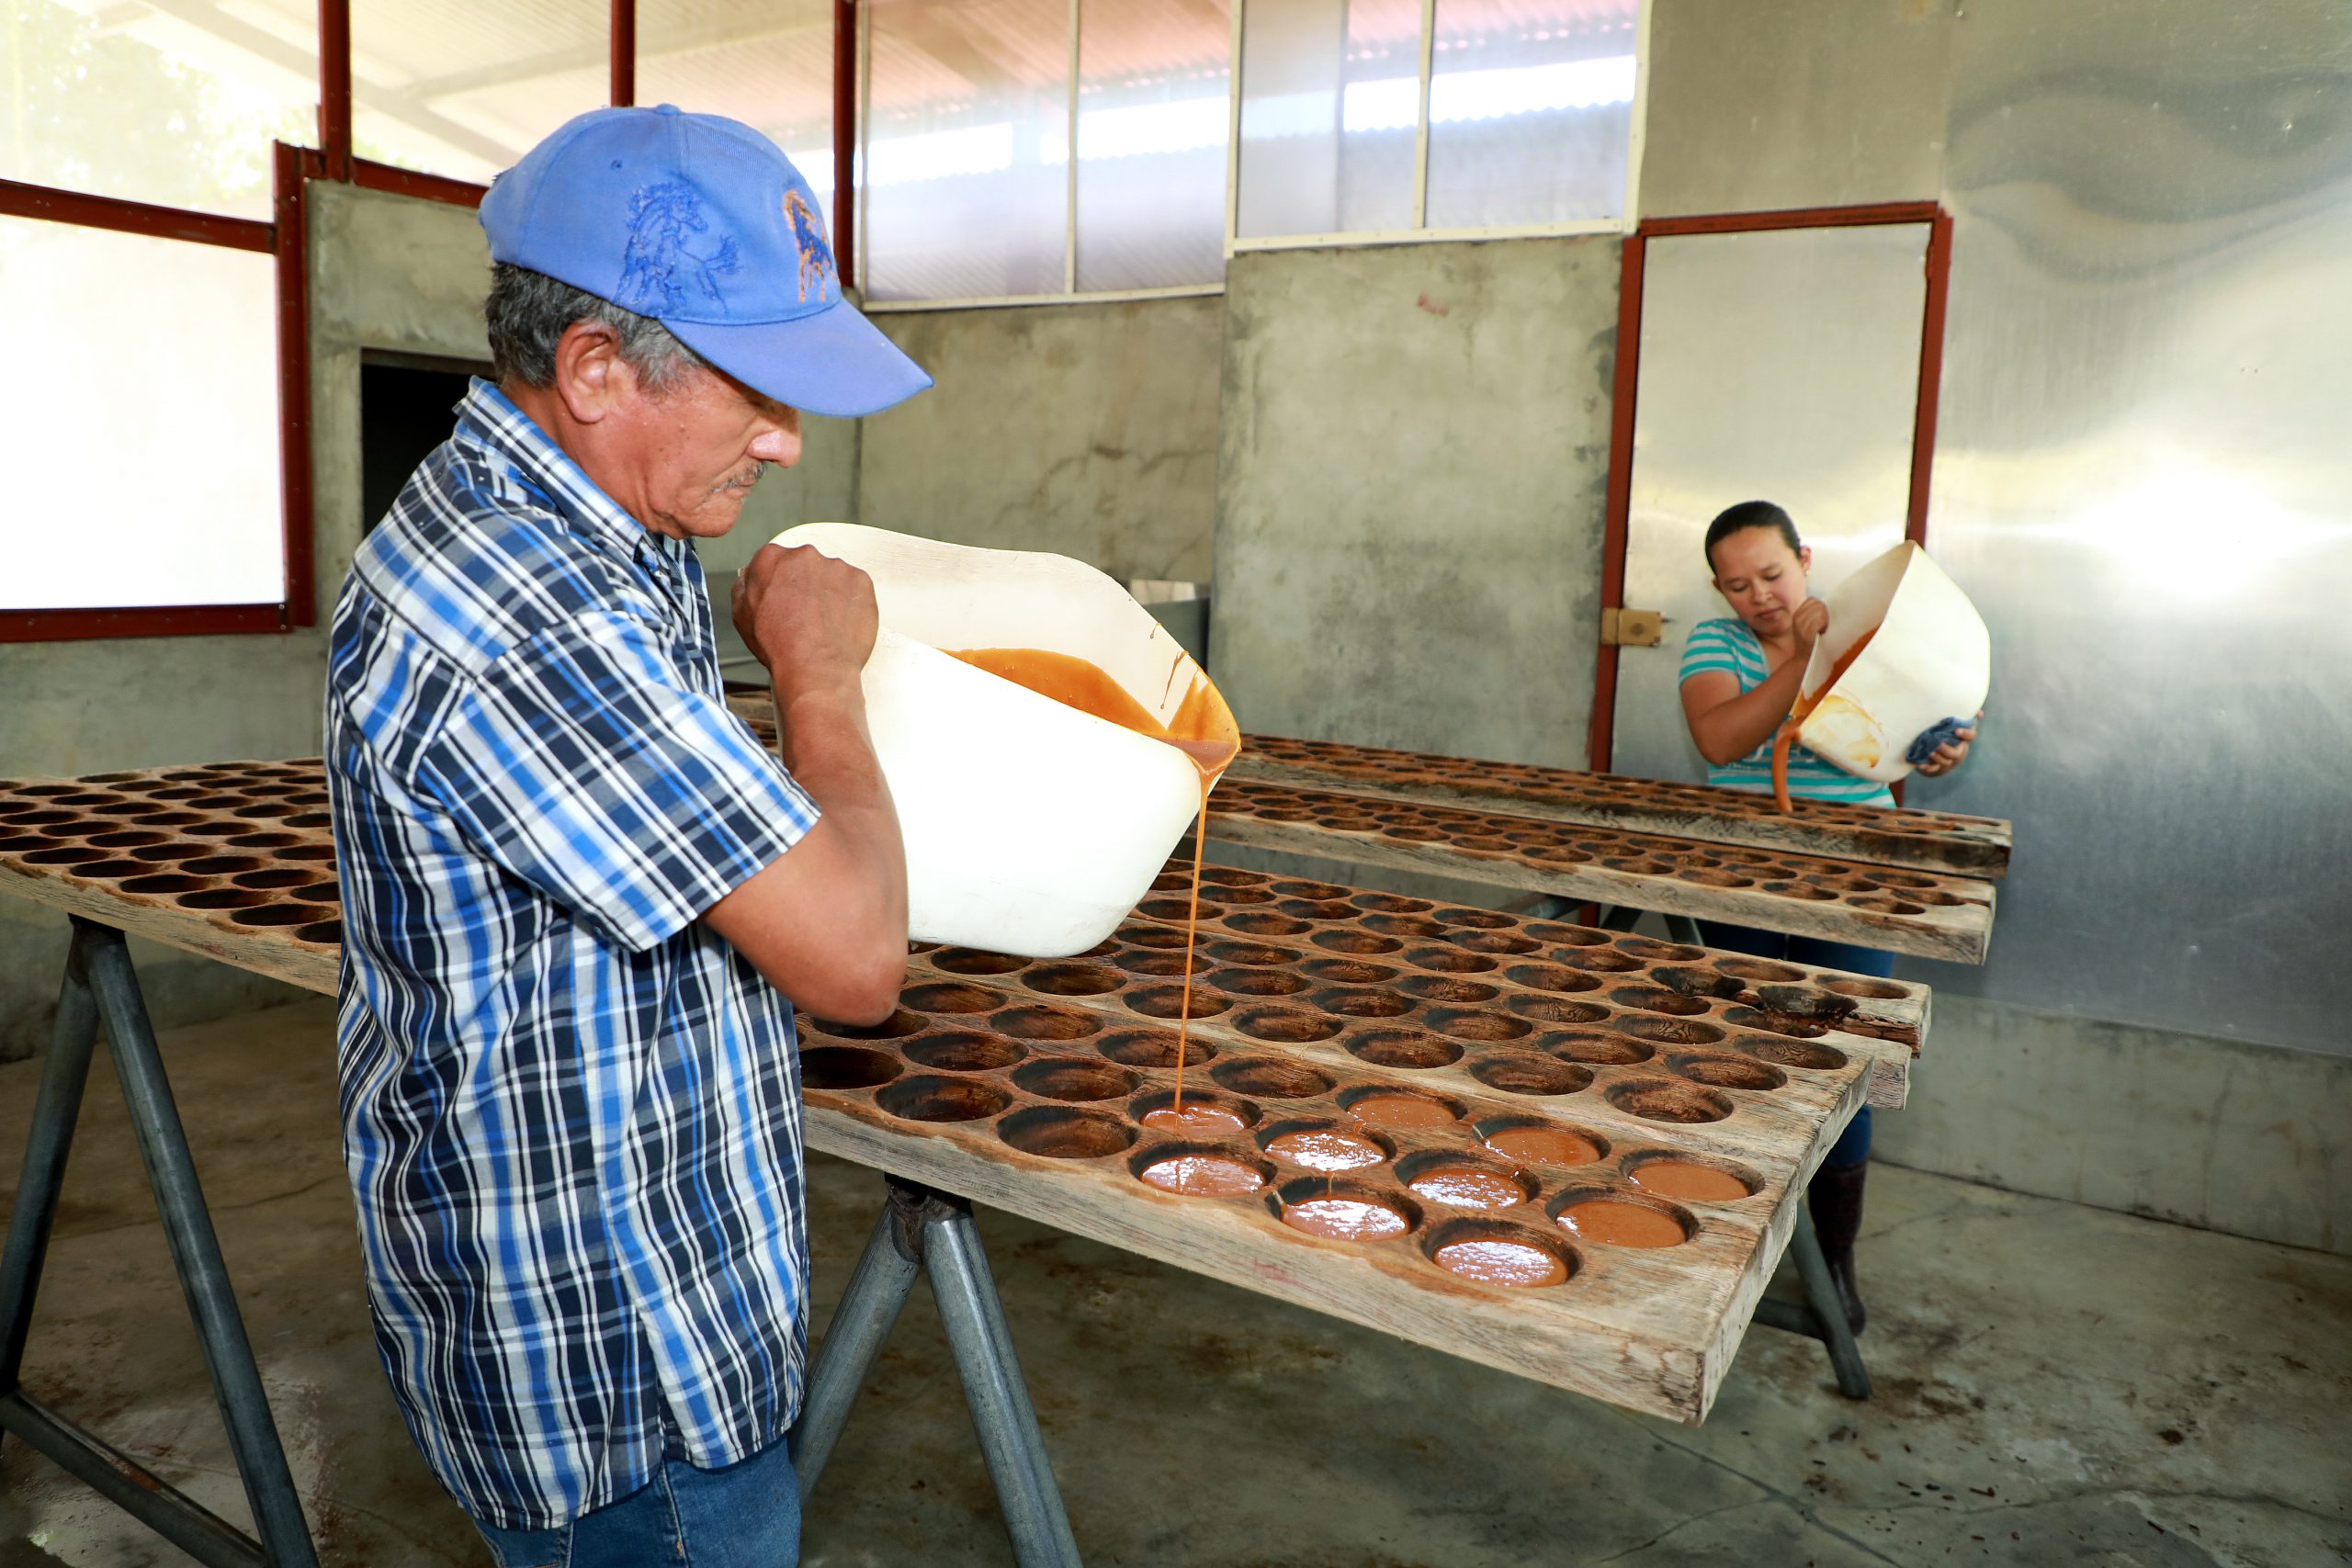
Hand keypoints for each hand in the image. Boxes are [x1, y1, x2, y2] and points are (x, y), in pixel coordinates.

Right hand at [731, 543, 878, 702]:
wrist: (815, 667)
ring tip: (824, 623)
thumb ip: (745, 586)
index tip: (785, 600)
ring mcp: (835, 566)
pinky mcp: (860, 580)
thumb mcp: (741, 614)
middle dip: (806, 585)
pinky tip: (840, 622)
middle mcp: (804, 555)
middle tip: (805, 615)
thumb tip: (751, 576)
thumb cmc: (779, 646)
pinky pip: (855, 588)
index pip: (776, 562)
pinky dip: (851, 602)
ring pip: (832, 576)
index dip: (780, 585)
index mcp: (771, 558)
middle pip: (805, 566)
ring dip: (829, 593)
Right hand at [1790, 597, 1829, 651]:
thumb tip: (1824, 605)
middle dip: (1825, 613)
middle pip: (1818, 604)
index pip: (1812, 600)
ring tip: (1823, 628)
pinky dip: (1824, 625)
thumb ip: (1812, 614)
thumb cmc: (1809, 642)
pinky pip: (1819, 621)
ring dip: (1825, 620)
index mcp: (1797, 614)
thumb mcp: (1805, 626)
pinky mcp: (1807, 634)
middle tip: (1823, 625)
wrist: (1803, 659)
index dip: (1820, 607)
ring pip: (1820, 611)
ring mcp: (1801, 626)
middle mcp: (1797, 618)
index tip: (1821, 618)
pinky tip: (1823, 631)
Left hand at [1912, 719, 1978, 776]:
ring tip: (1930, 753)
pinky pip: (1933, 769)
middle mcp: (1958, 752)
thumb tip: (1980, 712)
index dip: (1965, 734)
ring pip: (1945, 762)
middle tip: (1939, 744)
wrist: (1940, 756)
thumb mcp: (1957, 727)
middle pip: (1956, 754)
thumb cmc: (1949, 737)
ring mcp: (1948, 761)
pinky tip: (1920, 765)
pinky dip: (1927, 768)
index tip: (1956, 731)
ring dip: (1938, 758)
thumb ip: (1965, 719)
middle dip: (1947, 750)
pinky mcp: (1937, 767)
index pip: (1970, 736)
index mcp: (1963, 740)